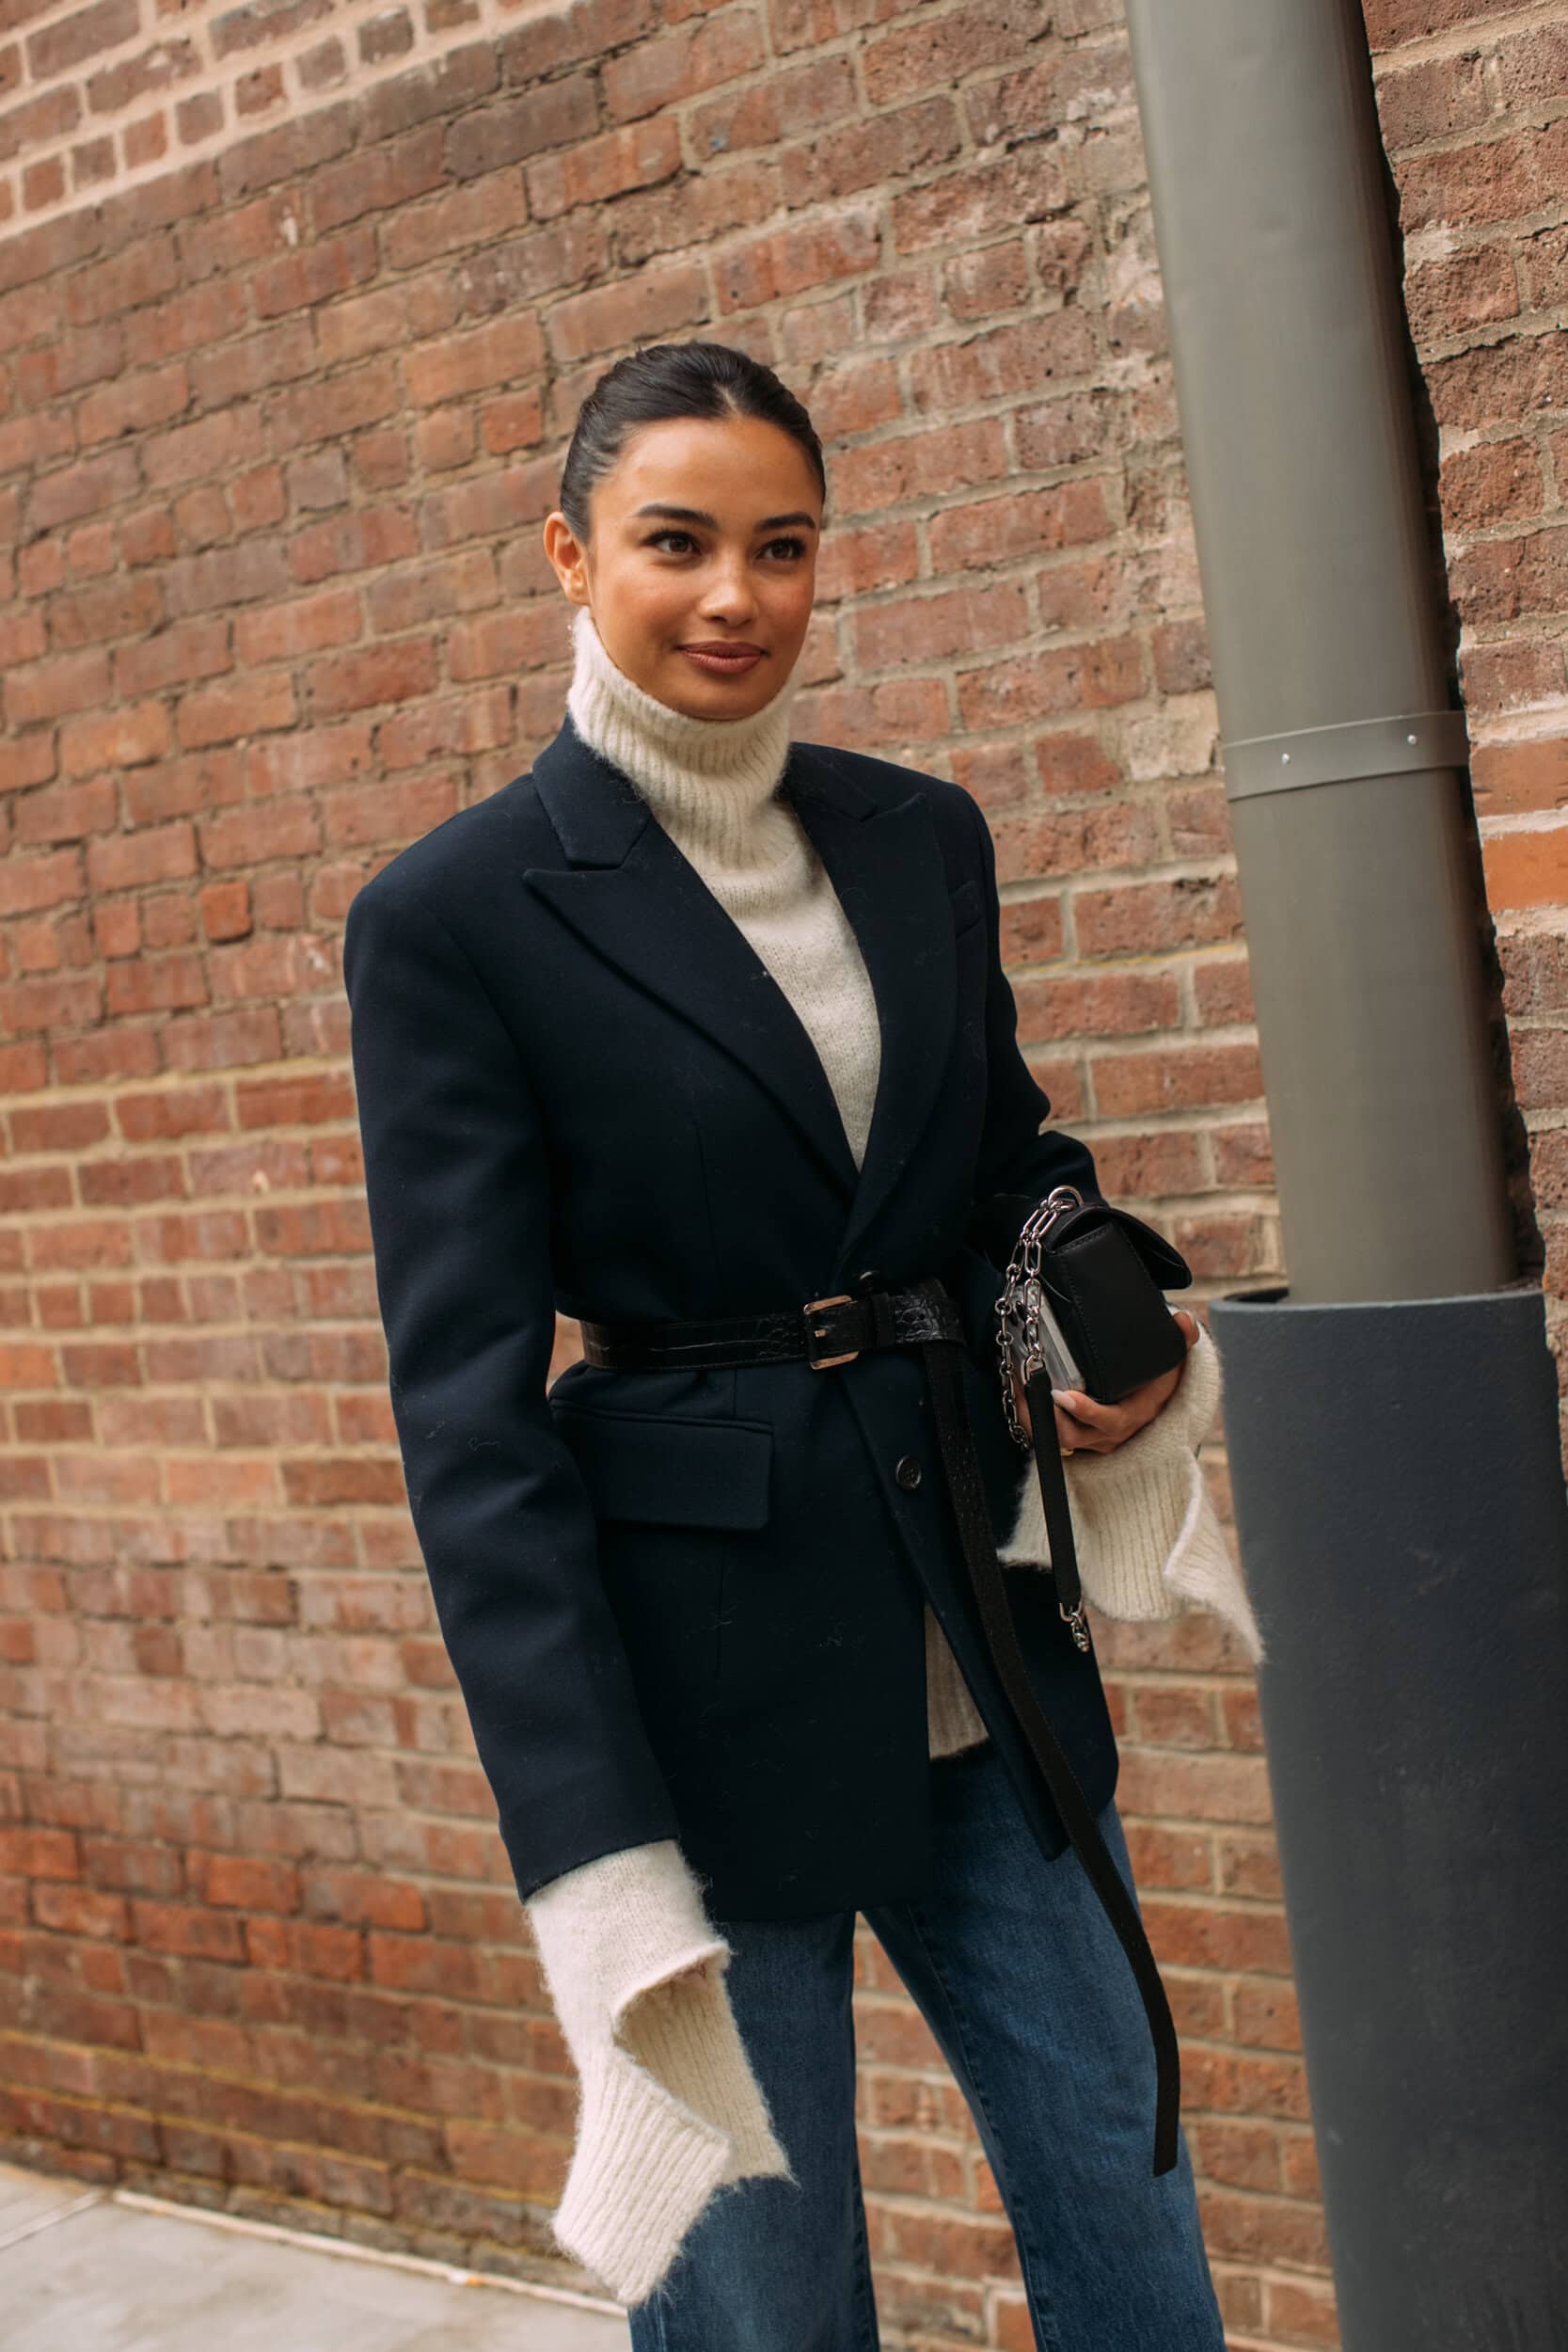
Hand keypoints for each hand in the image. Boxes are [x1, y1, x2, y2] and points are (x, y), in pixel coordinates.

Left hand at [1011, 1311, 1198, 1455]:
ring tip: (1016, 1385)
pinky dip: (1030, 1416)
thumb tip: (1184, 1322)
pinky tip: (1017, 1390)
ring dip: (1032, 1415)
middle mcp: (1109, 1434)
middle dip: (1045, 1415)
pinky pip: (1047, 1434)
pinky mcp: (1073, 1436)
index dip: (1087, 1413)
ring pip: (1054, 1438)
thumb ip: (1181, 1340)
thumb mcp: (1173, 1360)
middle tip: (1026, 1386)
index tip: (1064, 1395)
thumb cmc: (1158, 1379)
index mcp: (1134, 1415)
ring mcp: (1089, 1439)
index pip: (1110, 1422)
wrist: (1153, 1403)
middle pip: (1072, 1435)